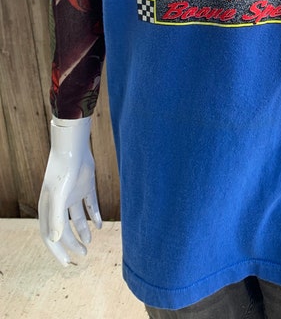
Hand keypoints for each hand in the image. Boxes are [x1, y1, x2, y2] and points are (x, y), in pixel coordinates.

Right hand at [38, 116, 101, 264]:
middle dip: (72, 243)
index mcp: (49, 207)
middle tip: (83, 255)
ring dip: (83, 231)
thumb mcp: (58, 196)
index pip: (51, 235)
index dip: (58, 250)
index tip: (67, 262)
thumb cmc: (62, 171)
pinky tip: (101, 225)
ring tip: (90, 243)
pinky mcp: (86, 185)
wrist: (73, 147)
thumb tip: (55, 240)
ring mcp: (73, 193)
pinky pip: (90, 204)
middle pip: (65, 229)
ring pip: (77, 218)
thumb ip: (57, 218)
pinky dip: (95, 215)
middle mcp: (60, 202)